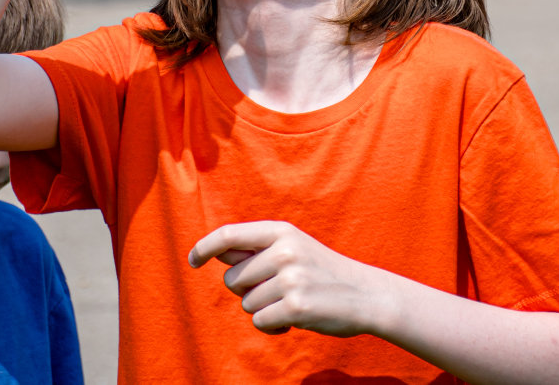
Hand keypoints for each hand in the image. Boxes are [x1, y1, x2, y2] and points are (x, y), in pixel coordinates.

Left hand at [189, 221, 394, 337]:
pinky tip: (292, 320)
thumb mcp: (294, 248)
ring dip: (262, 310)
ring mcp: (290, 279)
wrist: (365, 295)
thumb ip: (258, 250)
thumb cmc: (322, 273)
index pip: (230, 235)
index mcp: (281, 232)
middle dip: (246, 291)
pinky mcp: (295, 306)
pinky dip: (271, 327)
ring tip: (290, 303)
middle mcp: (284, 251)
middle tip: (276, 291)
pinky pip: (259, 322)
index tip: (193, 259)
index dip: (205, 247)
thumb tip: (215, 251)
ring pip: (246, 303)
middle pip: (232, 278)